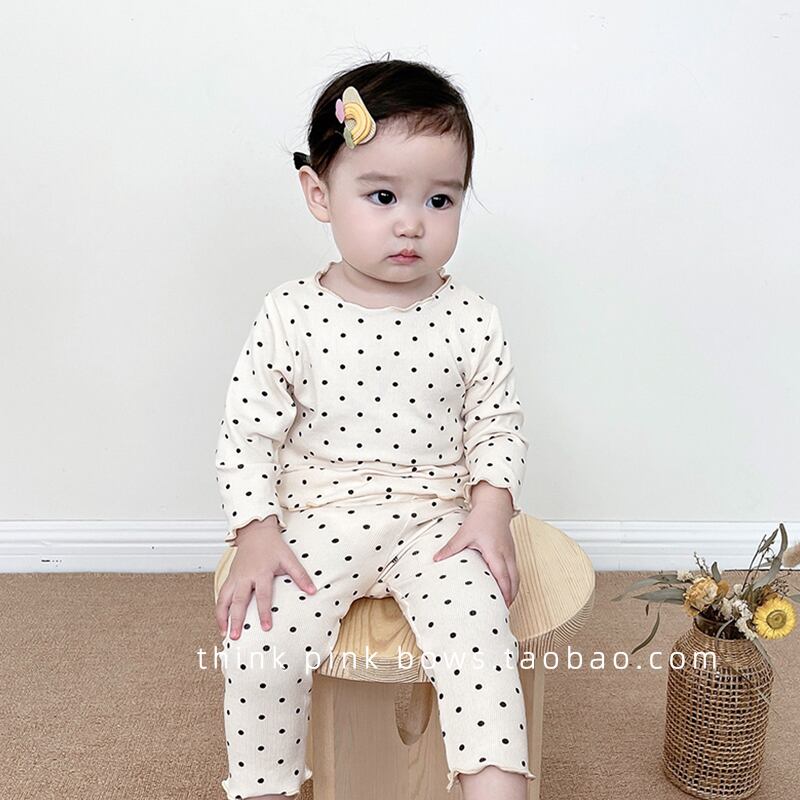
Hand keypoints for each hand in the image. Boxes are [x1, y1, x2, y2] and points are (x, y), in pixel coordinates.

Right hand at [215, 520, 316, 639]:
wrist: (255, 532)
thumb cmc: (272, 546)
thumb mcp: (289, 558)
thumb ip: (300, 575)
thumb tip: (313, 591)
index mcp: (261, 573)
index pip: (263, 596)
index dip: (264, 612)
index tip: (266, 628)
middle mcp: (245, 577)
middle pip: (238, 601)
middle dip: (236, 620)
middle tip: (235, 637)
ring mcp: (235, 577)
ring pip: (224, 599)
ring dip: (222, 617)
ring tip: (224, 633)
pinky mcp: (229, 577)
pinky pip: (221, 595)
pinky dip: (219, 609)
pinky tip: (221, 621)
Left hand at [432, 503, 519, 607]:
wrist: (494, 506)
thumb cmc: (482, 519)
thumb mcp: (464, 533)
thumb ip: (451, 547)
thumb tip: (436, 559)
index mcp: (495, 552)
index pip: (502, 576)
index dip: (503, 592)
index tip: (501, 605)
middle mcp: (506, 554)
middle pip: (514, 580)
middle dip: (510, 596)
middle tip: (504, 611)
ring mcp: (511, 553)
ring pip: (516, 576)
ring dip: (512, 590)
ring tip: (505, 603)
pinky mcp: (511, 552)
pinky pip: (514, 570)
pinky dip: (512, 581)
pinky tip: (505, 587)